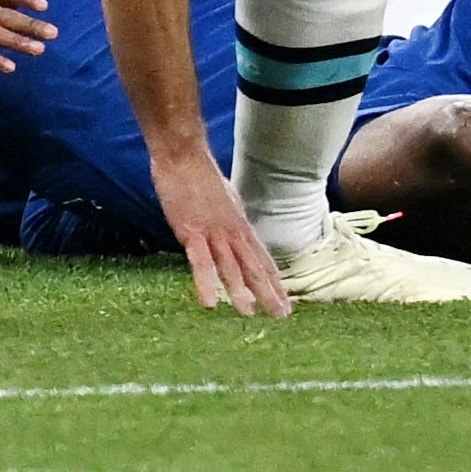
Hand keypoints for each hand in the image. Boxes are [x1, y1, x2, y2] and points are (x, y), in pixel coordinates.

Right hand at [161, 158, 291, 317]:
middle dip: (268, 292)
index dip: (274, 280)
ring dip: (240, 292)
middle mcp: (233, 232)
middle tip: (282, 314)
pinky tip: (210, 303)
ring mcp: (214, 233)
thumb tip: (236, 231)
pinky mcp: (192, 233)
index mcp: (240, 226)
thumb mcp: (226, 200)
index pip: (262, 258)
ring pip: (231, 267)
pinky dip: (206, 283)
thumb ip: (231, 220)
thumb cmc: (201, 176)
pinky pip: (200, 263)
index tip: (285, 300)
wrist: (185, 157)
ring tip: (249, 314)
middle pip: (254, 267)